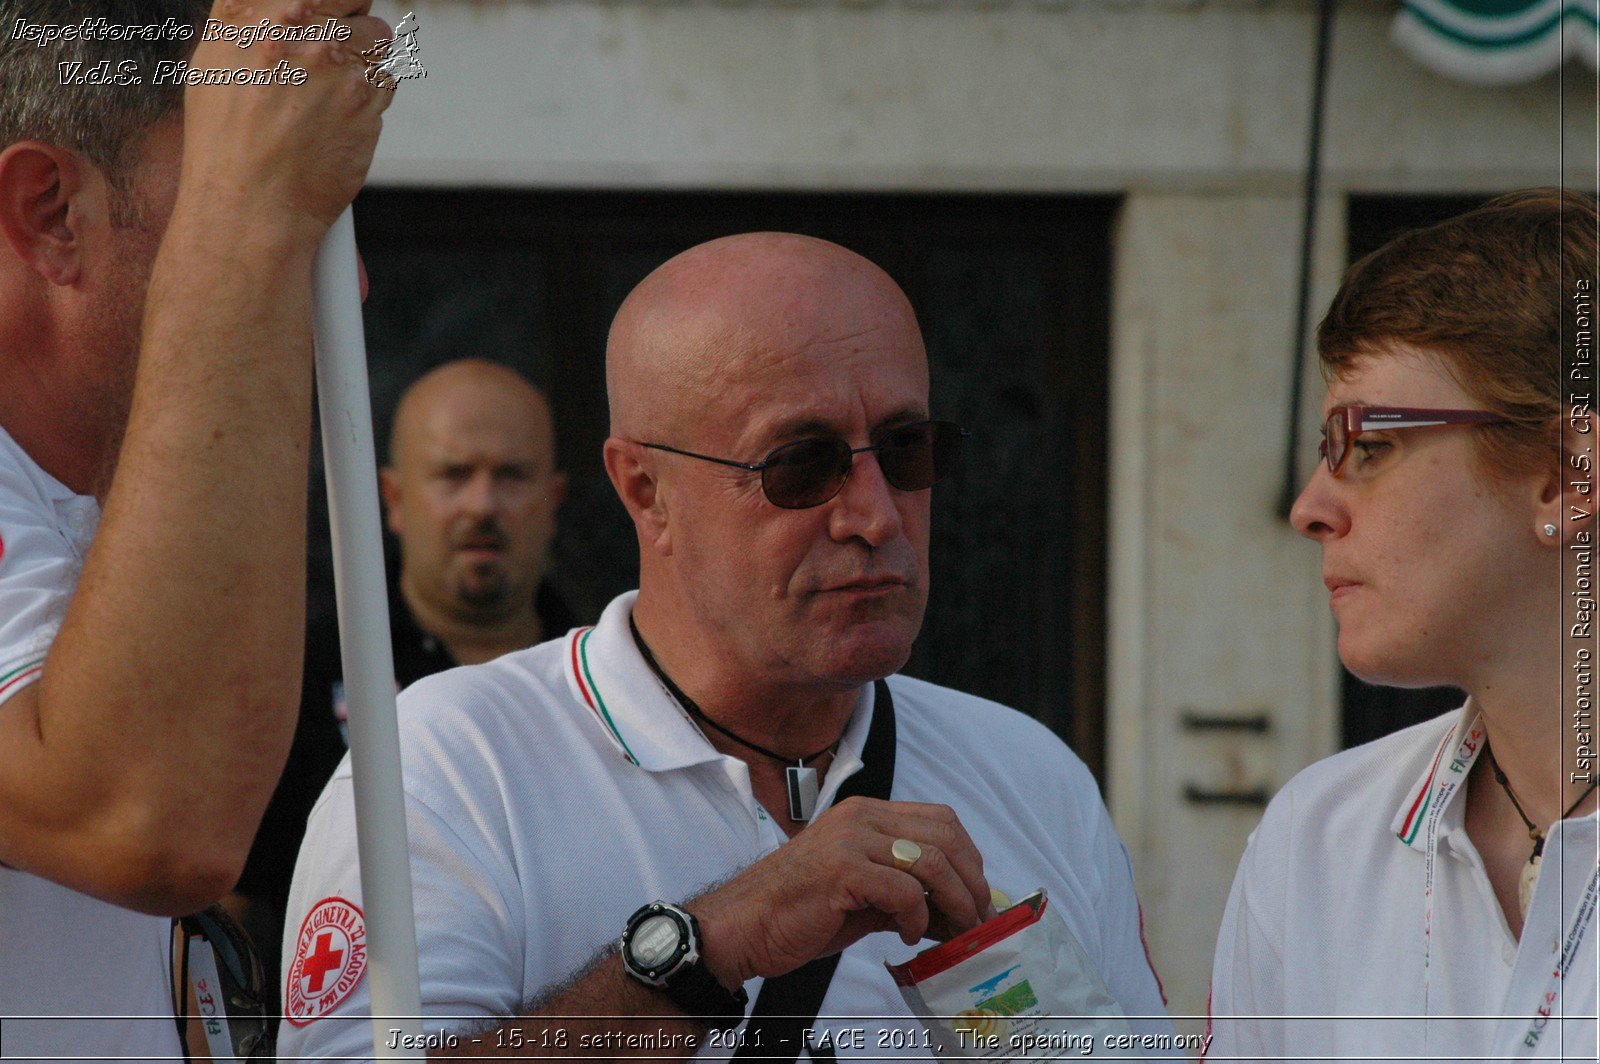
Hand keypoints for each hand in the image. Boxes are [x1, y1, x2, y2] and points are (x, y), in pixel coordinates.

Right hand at [177, 0, 393, 243]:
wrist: (250, 201)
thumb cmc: (226, 140)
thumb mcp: (216, 61)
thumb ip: (254, 20)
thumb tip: (285, 6)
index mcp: (261, 12)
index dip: (337, 2)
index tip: (336, 12)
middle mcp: (303, 31)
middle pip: (358, 5)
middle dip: (353, 25)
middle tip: (336, 52)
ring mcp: (340, 64)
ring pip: (377, 41)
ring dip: (364, 61)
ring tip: (333, 94)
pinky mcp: (369, 99)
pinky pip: (386, 81)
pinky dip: (371, 97)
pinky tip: (340, 120)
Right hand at [685, 798, 994, 987]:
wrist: (742, 926)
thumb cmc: (798, 912)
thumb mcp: (862, 895)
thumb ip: (904, 892)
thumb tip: (955, 911)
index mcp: (866, 813)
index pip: (941, 819)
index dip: (970, 857)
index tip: (978, 896)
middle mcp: (860, 816)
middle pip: (946, 835)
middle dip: (973, 882)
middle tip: (979, 919)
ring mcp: (850, 840)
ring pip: (932, 860)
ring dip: (955, 902)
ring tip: (953, 931)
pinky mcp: (841, 870)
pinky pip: (904, 890)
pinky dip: (917, 917)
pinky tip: (906, 935)